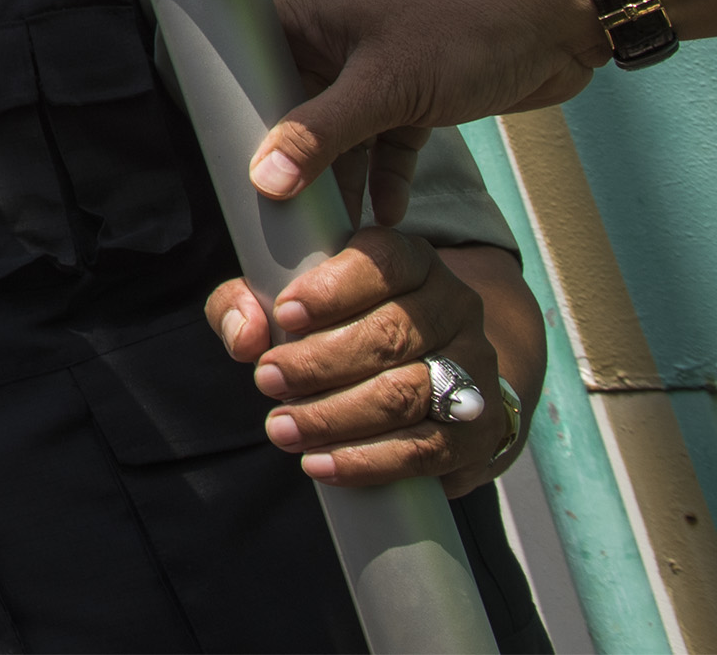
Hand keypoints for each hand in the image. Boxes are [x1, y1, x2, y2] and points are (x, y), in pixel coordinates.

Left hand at [203, 229, 516, 497]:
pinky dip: (370, 460)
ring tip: (283, 429)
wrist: (429, 384)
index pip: (382, 261)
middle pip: (389, 334)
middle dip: (319, 362)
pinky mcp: (482, 428)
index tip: (284, 314)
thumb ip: (247, 306)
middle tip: (267, 380)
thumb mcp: (288, 305)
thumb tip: (244, 336)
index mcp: (412, 262)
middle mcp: (453, 306)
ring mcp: (475, 366)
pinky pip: (427, 448)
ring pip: (407, 393)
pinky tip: (323, 465)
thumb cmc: (339, 330)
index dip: (332, 288)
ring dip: (336, 416)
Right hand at [254, 0, 603, 221]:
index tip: (218, 160)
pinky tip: (387, 215)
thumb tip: (265, 180)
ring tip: (328, 227)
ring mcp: (375, 75)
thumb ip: (323, 134)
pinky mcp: (414, 100)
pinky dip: (386, 179)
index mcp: (311, 21)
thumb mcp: (386, 85)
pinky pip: (385, 147)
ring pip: (339, 136)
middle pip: (290, 110)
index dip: (227, 106)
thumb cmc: (467, 27)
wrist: (559, 23)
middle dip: (285, 160)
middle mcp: (334, 46)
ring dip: (338, 179)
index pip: (246, 61)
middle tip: (272, 211)